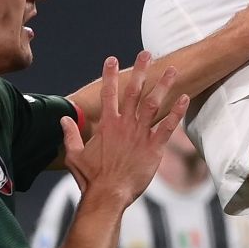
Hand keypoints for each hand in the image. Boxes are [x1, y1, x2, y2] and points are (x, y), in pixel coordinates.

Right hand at [60, 52, 187, 205]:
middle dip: (141, 70)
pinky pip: (169, 125)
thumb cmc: (90, 177)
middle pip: (133, 91)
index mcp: (107, 124)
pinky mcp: (154, 147)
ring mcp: (140, 134)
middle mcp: (124, 124)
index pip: (108, 93)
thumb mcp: (73, 155)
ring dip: (163, 85)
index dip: (109, 74)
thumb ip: (70, 134)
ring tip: (172, 69)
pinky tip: (185, 97)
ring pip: (153, 103)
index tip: (111, 58)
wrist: (108, 195)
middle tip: (147, 53)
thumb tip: (63, 119)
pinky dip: (177, 111)